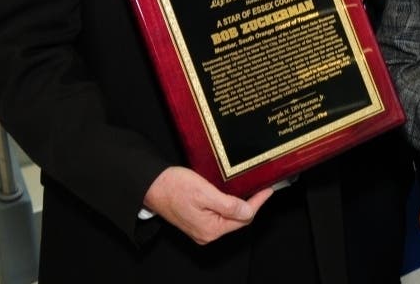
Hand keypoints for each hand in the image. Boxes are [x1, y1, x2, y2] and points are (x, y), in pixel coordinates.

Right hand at [142, 166, 272, 244]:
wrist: (151, 185)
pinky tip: (234, 195)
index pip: (243, 218)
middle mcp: (206, 233)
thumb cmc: (175, 187)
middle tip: (262, 188)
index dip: (257, 203)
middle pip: (237, 221)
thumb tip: (248, 212)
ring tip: (252, 191)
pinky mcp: (196, 220)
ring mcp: (201, 228)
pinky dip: (229, 206)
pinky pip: (219, 215)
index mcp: (210, 229)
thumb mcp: (205, 193)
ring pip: (228, 218)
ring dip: (240, 205)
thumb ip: (228, 205)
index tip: (268, 189)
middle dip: (251, 205)